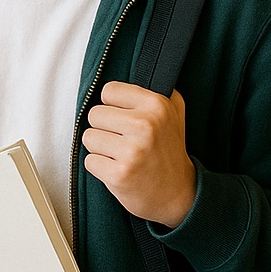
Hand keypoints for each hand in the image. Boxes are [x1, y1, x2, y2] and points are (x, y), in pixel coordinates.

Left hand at [81, 82, 195, 227]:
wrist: (181, 195)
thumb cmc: (169, 151)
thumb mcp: (174, 113)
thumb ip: (154, 90)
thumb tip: (129, 76)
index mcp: (156, 105)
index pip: (108, 91)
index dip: (113, 106)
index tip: (126, 119)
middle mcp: (145, 125)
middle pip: (94, 115)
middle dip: (105, 129)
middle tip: (125, 142)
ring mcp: (132, 151)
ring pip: (88, 137)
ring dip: (101, 149)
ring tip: (123, 156)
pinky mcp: (119, 174)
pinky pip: (89, 161)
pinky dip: (100, 168)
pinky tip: (120, 170)